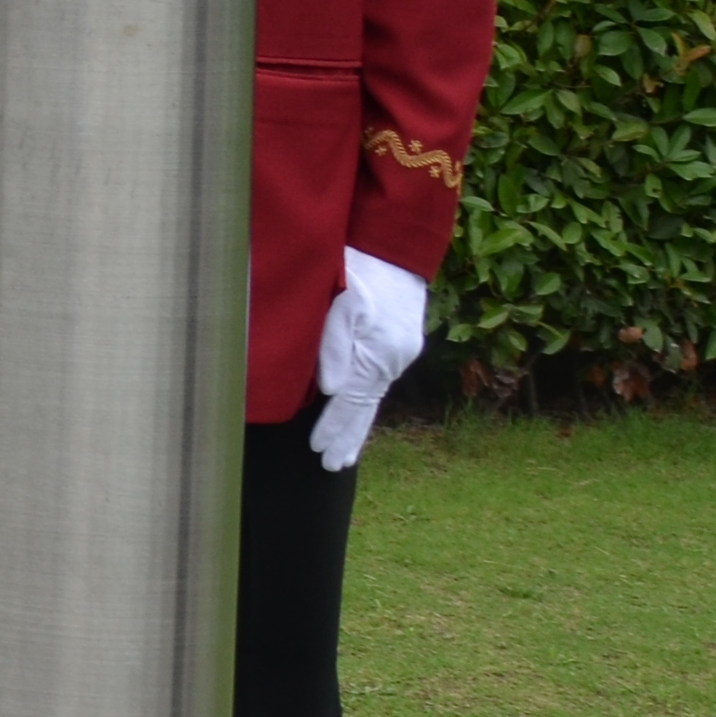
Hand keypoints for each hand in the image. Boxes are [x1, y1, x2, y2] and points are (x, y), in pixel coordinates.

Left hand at [311, 247, 427, 472]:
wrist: (396, 249)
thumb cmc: (361, 271)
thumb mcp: (343, 304)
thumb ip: (334, 346)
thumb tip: (329, 390)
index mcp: (378, 353)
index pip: (351, 401)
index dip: (333, 426)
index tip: (317, 450)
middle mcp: (393, 360)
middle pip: (366, 408)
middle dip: (348, 438)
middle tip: (332, 467)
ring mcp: (398, 354)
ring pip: (373, 398)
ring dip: (357, 426)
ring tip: (344, 455)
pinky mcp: (398, 346)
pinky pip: (378, 383)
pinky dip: (366, 404)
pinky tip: (358, 414)